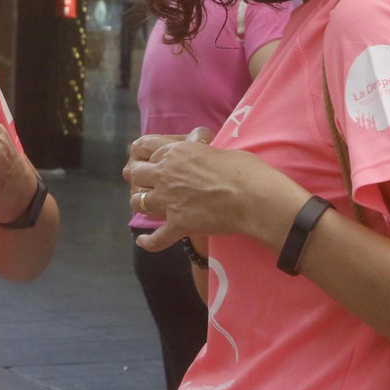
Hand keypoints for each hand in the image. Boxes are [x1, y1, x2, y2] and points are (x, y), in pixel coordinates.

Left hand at [126, 138, 305, 251]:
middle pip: (136, 174)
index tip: (151, 161)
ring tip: (147, 207)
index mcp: (177, 151)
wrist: (254, 197)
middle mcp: (166, 174)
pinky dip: (149, 242)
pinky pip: (155, 238)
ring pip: (137, 202)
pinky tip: (143, 242)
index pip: (147, 147)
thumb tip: (205, 157)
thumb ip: (203, 153)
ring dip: (140, 204)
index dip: (148, 155)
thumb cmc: (245, 170)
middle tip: (146, 184)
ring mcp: (169, 200)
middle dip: (139, 178)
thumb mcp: (220, 150)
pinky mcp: (177, 224)